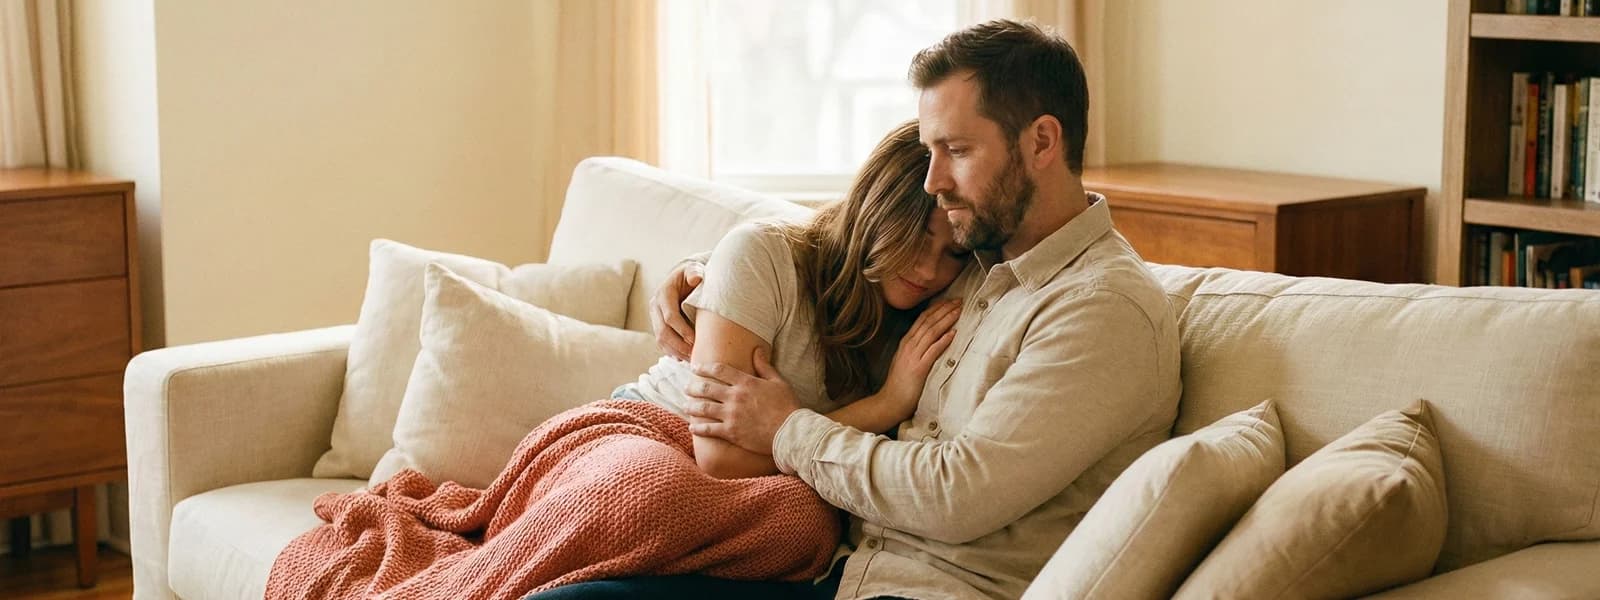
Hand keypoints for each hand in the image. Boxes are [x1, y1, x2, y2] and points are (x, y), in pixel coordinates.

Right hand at [650, 261, 704, 360]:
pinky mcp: (658, 326)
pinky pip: (662, 343)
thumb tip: (696, 278)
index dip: (682, 330)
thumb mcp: (694, 269)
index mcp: (663, 294)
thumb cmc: (692, 275)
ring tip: (692, 359)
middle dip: (679, 346)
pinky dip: (672, 352)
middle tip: (694, 355)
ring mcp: (655, 317)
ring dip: (675, 352)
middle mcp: (655, 306)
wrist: (684, 279)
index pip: (670, 317)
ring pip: (661, 340)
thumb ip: (695, 272)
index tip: (696, 340)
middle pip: (663, 332)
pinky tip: (684, 358)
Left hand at [683, 348, 797, 454]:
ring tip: (685, 406)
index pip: (719, 370)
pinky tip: (692, 427)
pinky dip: (698, 428)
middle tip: (686, 387)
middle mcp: (735, 397)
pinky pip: (709, 429)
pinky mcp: (731, 432)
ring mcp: (731, 415)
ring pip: (703, 408)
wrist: (791, 431)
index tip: (695, 368)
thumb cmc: (787, 406)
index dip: (704, 368)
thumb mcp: (778, 382)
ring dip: (691, 406)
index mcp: (746, 382)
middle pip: (706, 388)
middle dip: (693, 387)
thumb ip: (764, 366)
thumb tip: (757, 350)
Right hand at [882, 298, 960, 412]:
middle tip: (959, 300)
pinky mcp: (919, 368)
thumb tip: (931, 340)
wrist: (889, 402)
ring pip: (931, 332)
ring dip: (946, 320)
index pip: (922, 319)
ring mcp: (913, 356)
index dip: (937, 308)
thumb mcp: (905, 361)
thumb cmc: (899, 384)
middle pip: (928, 322)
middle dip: (944, 309)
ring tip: (958, 311)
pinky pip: (933, 351)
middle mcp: (909, 346)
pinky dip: (943, 340)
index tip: (949, 301)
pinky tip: (953, 333)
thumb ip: (916, 349)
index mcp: (906, 343)